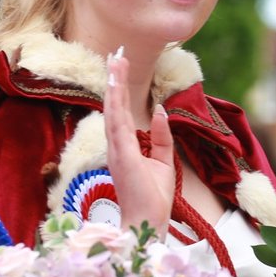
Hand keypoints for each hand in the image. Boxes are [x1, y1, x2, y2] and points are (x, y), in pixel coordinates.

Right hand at [103, 48, 173, 234]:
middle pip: (113, 106)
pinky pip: (117, 123)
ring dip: (114, 85)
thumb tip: (160, 111)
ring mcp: (117, 149)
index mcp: (124, 147)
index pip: (121, 113)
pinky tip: (115, 86)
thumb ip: (160, 137)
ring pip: (113, 110)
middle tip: (115, 54)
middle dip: (115, 79)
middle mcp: (116, 145)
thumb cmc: (153, 197)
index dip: (119, 90)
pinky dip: (115, 103)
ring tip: (115, 60)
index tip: (120, 67)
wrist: (148, 222)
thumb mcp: (162, 161)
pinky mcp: (122, 155)